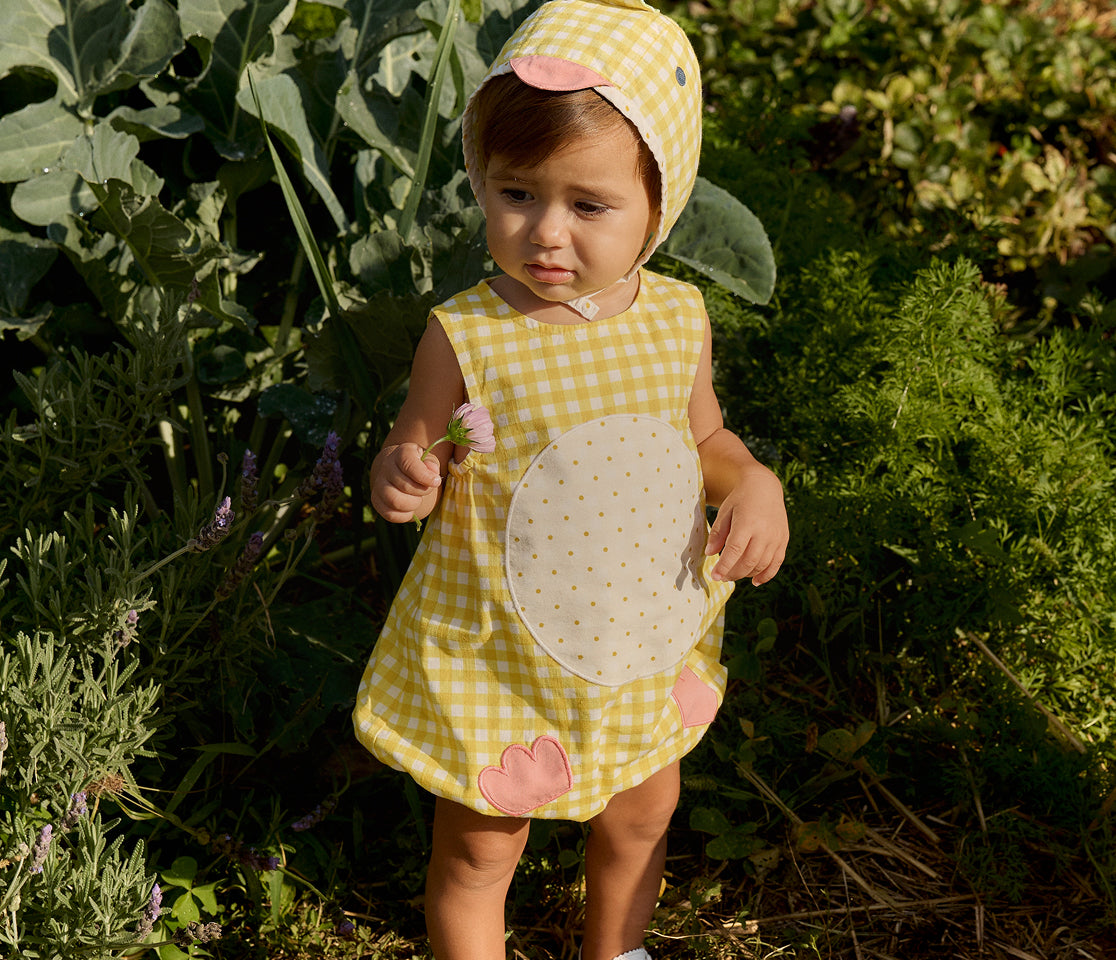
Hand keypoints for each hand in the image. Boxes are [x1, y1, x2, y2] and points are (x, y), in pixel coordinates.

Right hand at [370, 443, 442, 522]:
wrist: (400, 472)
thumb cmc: (419, 466)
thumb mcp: (429, 461)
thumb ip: (432, 464)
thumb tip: (432, 471)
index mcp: (401, 453)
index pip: (408, 463)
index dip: (423, 476)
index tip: (436, 482)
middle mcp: (386, 466)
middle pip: (404, 485)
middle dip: (422, 491)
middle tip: (426, 490)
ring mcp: (379, 484)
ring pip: (394, 500)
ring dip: (412, 504)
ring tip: (417, 500)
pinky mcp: (376, 500)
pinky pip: (389, 514)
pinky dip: (404, 515)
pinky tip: (410, 509)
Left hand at [705, 466, 787, 585]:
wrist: (764, 487)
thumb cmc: (740, 499)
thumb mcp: (724, 512)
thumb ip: (717, 533)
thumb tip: (709, 553)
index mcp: (747, 523)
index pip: (735, 550)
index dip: (724, 566)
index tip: (715, 576)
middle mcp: (764, 532)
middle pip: (749, 561)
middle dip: (733, 573)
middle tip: (722, 577)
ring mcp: (776, 537)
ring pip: (762, 564)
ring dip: (746, 574)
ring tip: (734, 575)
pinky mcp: (783, 540)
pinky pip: (776, 563)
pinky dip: (766, 575)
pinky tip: (755, 581)